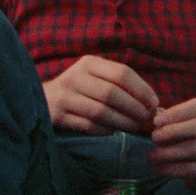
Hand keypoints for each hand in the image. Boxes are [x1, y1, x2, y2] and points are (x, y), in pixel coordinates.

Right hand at [42, 55, 158, 134]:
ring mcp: (64, 96)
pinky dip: (105, 130)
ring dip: (122, 122)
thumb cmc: (81, 89)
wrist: (41, 99)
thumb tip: (153, 103)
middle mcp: (75, 76)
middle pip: (112, 93)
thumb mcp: (97, 77)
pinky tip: (113, 131)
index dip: (142, 89)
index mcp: (89, 63)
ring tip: (134, 127)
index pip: (122, 73)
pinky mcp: (56, 115)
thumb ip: (121, 85)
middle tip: (146, 118)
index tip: (154, 103)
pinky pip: (87, 126)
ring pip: (100, 111)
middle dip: (134, 108)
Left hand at [147, 98, 195, 186]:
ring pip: (194, 150)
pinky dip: (171, 169)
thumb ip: (169, 123)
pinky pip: (191, 169)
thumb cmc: (189, 136)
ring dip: (168, 153)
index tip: (156, 121)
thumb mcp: (182, 124)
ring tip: (151, 155)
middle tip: (154, 137)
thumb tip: (156, 125)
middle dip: (175, 131)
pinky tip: (158, 168)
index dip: (177, 113)